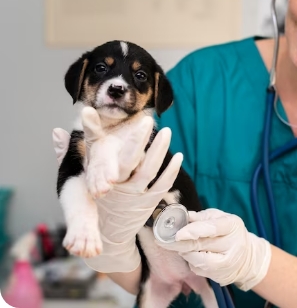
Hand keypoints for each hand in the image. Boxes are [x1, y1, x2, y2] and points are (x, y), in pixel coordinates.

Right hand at [52, 107, 182, 272]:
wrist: (108, 236)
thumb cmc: (93, 204)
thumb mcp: (77, 183)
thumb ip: (66, 155)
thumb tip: (57, 132)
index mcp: (101, 181)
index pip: (108, 156)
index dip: (119, 138)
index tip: (130, 120)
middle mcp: (119, 189)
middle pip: (132, 161)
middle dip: (141, 139)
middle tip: (148, 120)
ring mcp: (136, 196)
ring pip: (150, 170)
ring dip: (160, 150)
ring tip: (167, 131)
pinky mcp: (150, 203)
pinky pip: (163, 184)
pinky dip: (171, 170)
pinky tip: (179, 155)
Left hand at [156, 208, 271, 290]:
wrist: (246, 256)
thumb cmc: (228, 232)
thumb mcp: (219, 218)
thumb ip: (201, 218)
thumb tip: (182, 216)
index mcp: (232, 225)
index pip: (212, 228)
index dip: (194, 231)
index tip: (177, 234)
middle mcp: (232, 244)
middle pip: (201, 245)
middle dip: (179, 243)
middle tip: (162, 240)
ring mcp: (227, 262)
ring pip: (198, 260)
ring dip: (184, 253)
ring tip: (180, 247)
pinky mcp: (220, 275)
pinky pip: (199, 269)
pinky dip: (191, 262)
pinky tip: (191, 256)